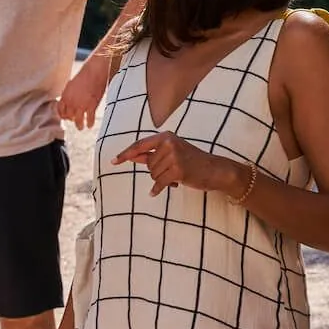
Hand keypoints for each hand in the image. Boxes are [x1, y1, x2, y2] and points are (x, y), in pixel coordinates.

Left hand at [59, 54, 111, 128]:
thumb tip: (69, 101)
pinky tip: (90, 125)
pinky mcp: (92, 106)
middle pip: (69, 117)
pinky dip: (90, 123)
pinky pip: (89, 119)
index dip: (63, 115)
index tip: (66, 117)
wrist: (95, 71)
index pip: (60, 110)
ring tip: (80, 128)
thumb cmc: (84, 75)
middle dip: (71, 120)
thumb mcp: (72, 85)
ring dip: (79, 126)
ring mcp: (81, 105)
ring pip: (78, 121)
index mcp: (65, 96)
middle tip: (74, 121)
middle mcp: (71, 102)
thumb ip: (69, 94)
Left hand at [112, 132, 244, 197]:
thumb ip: (151, 155)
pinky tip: (155, 192)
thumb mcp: (171, 153)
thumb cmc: (191, 161)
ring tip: (176, 176)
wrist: (215, 169)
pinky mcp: (178, 170)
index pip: (140, 145)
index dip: (125, 154)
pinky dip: (157, 189)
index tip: (113, 161)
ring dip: (162, 179)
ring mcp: (174, 156)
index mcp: (166, 136)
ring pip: (153, 174)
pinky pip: (159, 183)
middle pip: (148, 165)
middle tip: (173, 171)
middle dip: (157, 171)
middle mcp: (169, 143)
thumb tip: (130, 157)